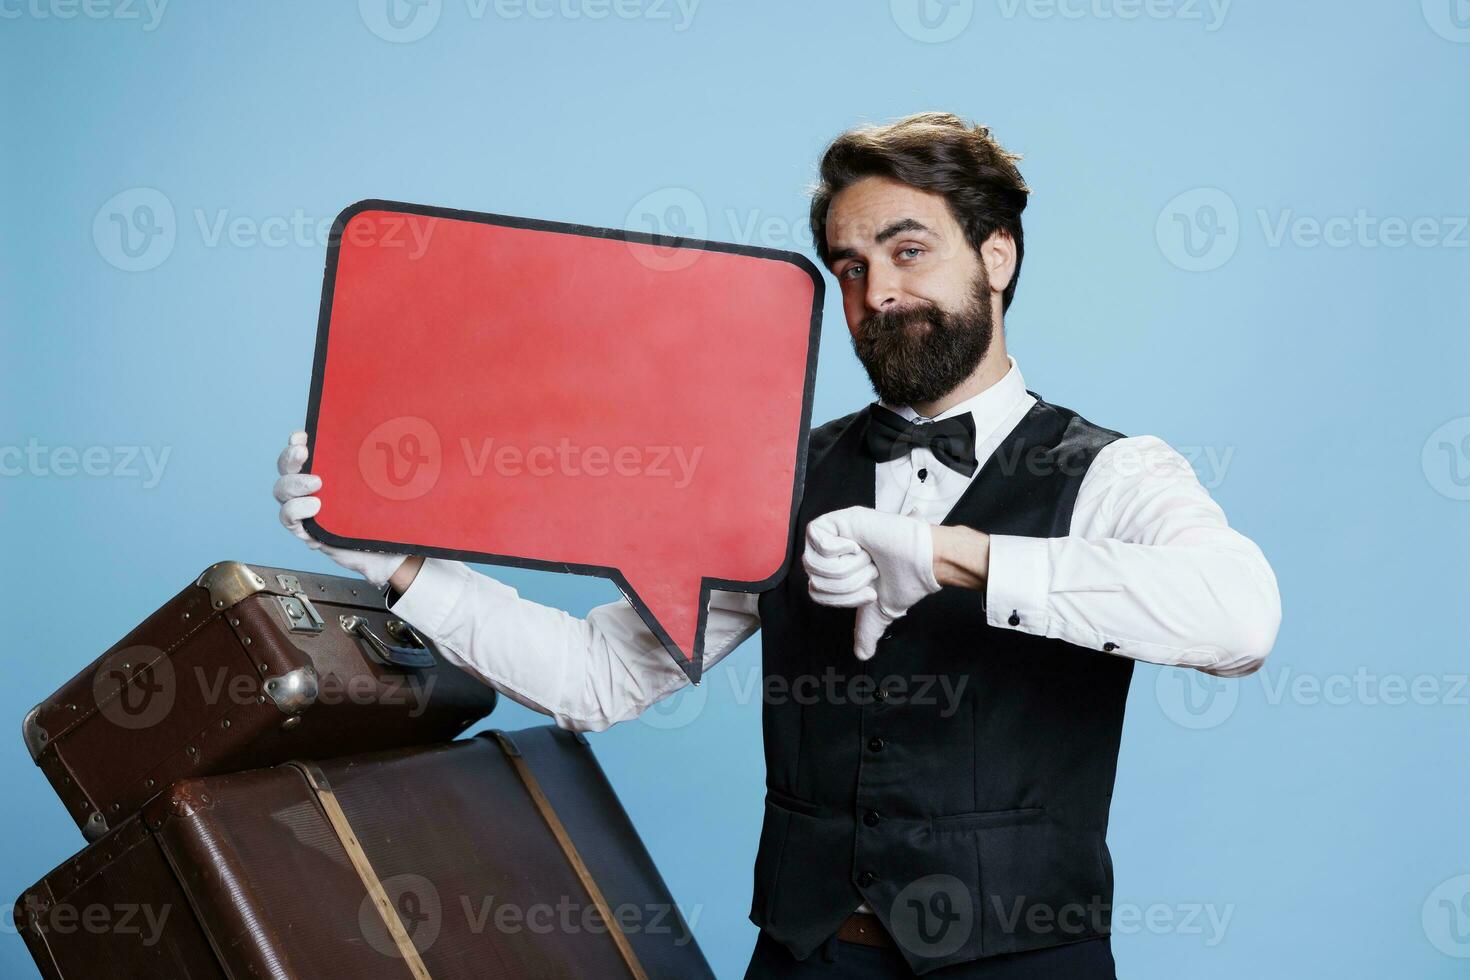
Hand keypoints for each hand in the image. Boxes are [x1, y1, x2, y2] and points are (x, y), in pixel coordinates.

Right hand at [274, 431, 408, 588]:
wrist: (391, 553)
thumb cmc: (387, 516)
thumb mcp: (385, 488)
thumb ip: (382, 467)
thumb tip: (394, 438)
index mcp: (326, 473)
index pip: (303, 454)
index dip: (297, 443)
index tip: (302, 435)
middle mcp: (310, 490)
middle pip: (286, 470)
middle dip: (290, 460)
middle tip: (304, 454)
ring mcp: (306, 511)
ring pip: (283, 494)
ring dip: (294, 486)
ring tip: (316, 488)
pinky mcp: (308, 532)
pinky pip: (291, 521)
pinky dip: (297, 512)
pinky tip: (314, 508)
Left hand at [802, 505, 940, 659]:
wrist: (920, 562)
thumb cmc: (903, 581)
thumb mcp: (879, 611)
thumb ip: (866, 632)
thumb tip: (862, 655)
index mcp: (838, 572)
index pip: (816, 592)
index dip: (841, 599)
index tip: (869, 593)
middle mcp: (833, 554)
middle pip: (813, 579)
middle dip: (847, 583)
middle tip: (871, 573)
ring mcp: (834, 535)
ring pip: (814, 562)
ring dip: (848, 567)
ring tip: (868, 559)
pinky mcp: (838, 520)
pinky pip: (816, 538)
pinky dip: (839, 548)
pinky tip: (858, 544)